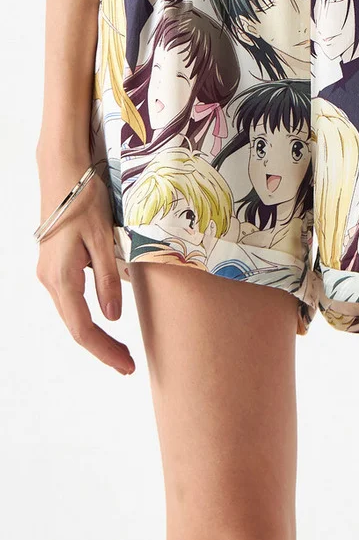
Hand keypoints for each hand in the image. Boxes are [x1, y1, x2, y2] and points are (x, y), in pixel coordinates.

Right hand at [36, 155, 134, 374]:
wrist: (62, 173)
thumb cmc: (85, 201)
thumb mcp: (104, 239)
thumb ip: (108, 279)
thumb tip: (113, 316)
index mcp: (61, 277)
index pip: (83, 328)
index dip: (105, 351)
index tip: (127, 366)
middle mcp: (49, 279)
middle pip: (75, 326)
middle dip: (102, 348)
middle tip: (128, 365)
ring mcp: (48, 273)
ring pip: (72, 314)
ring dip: (95, 334)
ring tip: (121, 349)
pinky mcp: (54, 265)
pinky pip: (71, 298)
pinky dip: (88, 315)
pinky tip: (106, 319)